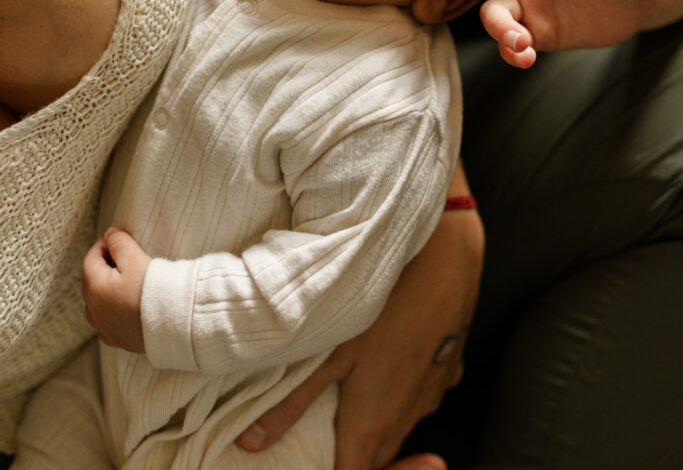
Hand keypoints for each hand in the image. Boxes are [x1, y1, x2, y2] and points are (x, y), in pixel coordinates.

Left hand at [81, 226, 150, 352]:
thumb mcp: (135, 258)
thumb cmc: (153, 288)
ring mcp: (104, 328)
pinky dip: (111, 310)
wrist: (173, 322)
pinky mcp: (117, 340)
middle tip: (119, 254)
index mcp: (95, 288)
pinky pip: (106, 322)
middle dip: (102, 266)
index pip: (90, 260)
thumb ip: (119, 243)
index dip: (101, 245)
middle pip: (91, 282)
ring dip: (104, 289)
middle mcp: (94, 311)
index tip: (113, 238)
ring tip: (123, 279)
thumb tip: (110, 234)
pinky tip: (124, 305)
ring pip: (96, 304)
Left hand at [235, 188, 483, 467]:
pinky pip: (425, 392)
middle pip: (378, 454)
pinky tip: (392, 360)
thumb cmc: (385, 299)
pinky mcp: (451, 366)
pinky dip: (406, 389)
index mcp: (373, 421)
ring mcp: (434, 391)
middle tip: (329, 433)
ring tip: (355, 395)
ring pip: (402, 423)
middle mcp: (408, 415)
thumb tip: (252, 441)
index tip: (317, 461)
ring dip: (380, 421)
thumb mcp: (329, 348)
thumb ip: (290, 401)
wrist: (447, 256)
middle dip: (355, 453)